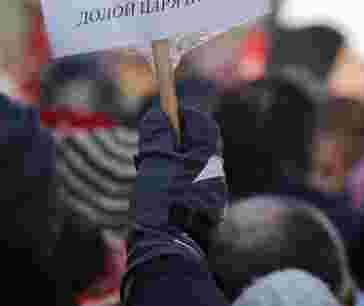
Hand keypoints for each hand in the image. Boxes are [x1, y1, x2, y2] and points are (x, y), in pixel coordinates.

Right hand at [130, 104, 226, 252]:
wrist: (167, 250)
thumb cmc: (161, 202)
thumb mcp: (154, 161)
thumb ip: (157, 134)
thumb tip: (158, 115)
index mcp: (208, 159)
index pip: (202, 123)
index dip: (182, 114)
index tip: (163, 114)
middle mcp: (215, 176)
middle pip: (196, 145)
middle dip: (172, 140)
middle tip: (149, 146)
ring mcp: (210, 196)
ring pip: (189, 166)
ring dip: (169, 163)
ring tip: (147, 172)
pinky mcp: (201, 213)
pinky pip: (187, 187)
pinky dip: (171, 182)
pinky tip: (154, 194)